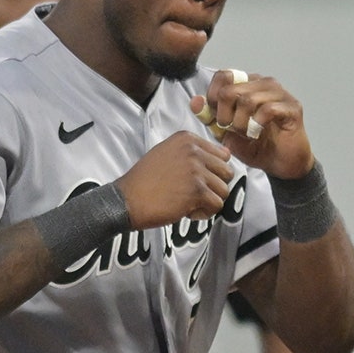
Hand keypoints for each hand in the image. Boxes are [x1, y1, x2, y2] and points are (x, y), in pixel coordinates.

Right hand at [115, 131, 233, 228]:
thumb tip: (227, 154)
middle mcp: (194, 151)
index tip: (195, 180)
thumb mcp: (167, 153)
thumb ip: (194, 152)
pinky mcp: (197, 191)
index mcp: (187, 139)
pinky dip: (204, 213)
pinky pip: (217, 205)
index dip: (212, 172)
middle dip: (213, 187)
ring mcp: (196, 170)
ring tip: (188, 203)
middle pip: (226, 172)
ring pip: (224, 190)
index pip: (222, 155)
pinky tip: (186, 211)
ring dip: (208, 201)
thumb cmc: (145, 180)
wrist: (127, 200)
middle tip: (193, 194)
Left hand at [191, 69, 313, 179]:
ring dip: (241, 123)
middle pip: (230, 89)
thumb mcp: (226, 133)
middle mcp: (264, 84)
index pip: (223, 76)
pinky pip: (268, 110)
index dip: (213, 98)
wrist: (282, 165)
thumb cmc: (257, 146)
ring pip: (248, 99)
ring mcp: (280, 94)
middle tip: (231, 130)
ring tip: (246, 134)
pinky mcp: (292, 107)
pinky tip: (258, 134)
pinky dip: (257, 125)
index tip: (218, 119)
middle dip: (224, 115)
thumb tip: (195, 102)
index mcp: (248, 84)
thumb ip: (211, 117)